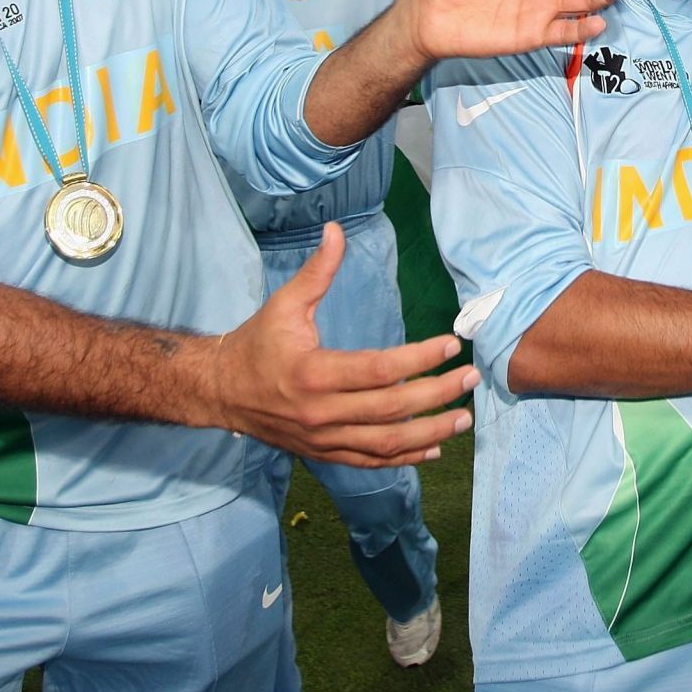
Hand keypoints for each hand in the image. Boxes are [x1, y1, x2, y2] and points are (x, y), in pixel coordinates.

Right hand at [212, 223, 477, 466]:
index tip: (451, 345)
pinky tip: (434, 447)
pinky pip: (371, 461)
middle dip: (438, 394)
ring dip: (431, 431)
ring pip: (387, 443)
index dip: (420, 358)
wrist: (220, 392)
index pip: (380, 370)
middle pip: (392, 409)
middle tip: (471, 377)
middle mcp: (322, 412)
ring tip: (464, 417)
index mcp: (313, 373)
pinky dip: (406, 458)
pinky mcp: (325, 454)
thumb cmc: (256, 343)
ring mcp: (324, 439)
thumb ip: (318, 271)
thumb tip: (336, 230)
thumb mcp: (284, 303)